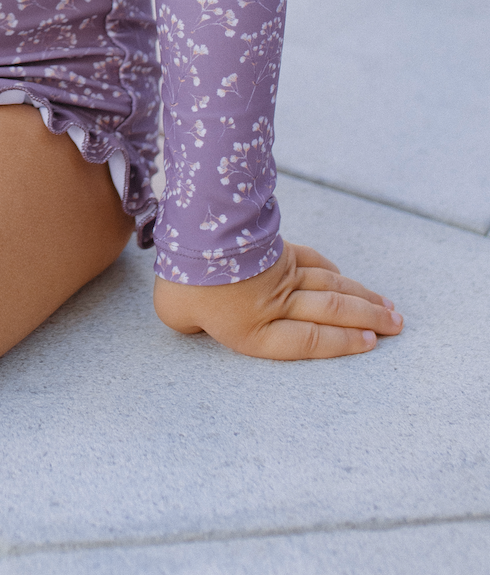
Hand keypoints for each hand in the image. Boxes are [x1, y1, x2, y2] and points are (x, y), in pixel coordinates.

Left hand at [153, 241, 403, 360]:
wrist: (197, 229)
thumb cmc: (183, 279)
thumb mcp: (176, 314)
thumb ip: (192, 326)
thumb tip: (196, 321)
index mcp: (255, 331)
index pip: (307, 343)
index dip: (341, 345)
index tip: (369, 343)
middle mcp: (277, 306)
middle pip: (332, 314)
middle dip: (368, 321)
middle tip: (398, 326)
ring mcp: (282, 275)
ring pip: (332, 287)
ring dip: (363, 297)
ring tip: (389, 308)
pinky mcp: (280, 249)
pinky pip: (315, 262)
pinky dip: (334, 271)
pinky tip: (347, 279)